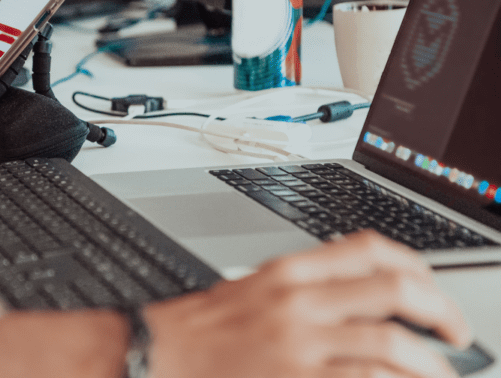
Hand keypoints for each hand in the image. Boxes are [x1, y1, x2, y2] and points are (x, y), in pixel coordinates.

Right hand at [144, 231, 470, 377]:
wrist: (157, 353)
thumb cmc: (199, 329)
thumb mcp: (251, 290)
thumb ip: (302, 287)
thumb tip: (356, 297)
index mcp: (287, 271)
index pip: (367, 248)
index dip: (415, 266)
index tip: (430, 288)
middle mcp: (298, 300)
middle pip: (394, 289)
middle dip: (441, 311)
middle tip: (455, 332)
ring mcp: (299, 342)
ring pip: (391, 342)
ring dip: (430, 362)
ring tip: (439, 374)